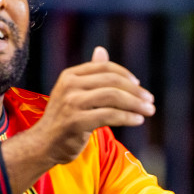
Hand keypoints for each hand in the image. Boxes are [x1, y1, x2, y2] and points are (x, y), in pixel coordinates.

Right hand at [3, 46, 154, 193]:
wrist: (43, 144)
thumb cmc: (64, 118)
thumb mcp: (75, 92)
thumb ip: (91, 74)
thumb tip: (101, 49)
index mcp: (70, 75)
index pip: (105, 68)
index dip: (126, 75)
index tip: (139, 86)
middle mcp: (69, 85)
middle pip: (112, 81)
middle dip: (135, 91)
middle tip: (150, 100)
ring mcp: (72, 103)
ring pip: (113, 97)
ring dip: (135, 104)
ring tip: (148, 111)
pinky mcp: (76, 122)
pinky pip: (110, 116)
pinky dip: (128, 117)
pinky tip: (138, 120)